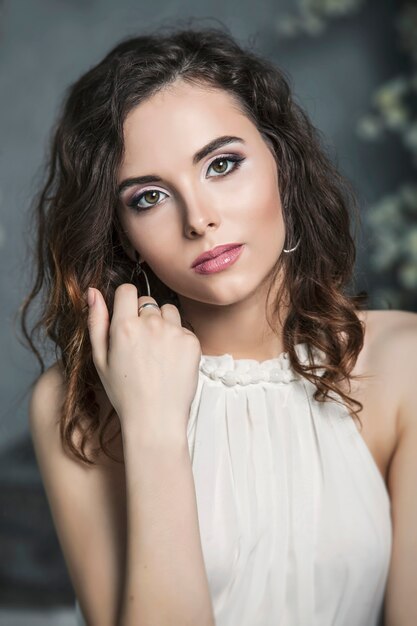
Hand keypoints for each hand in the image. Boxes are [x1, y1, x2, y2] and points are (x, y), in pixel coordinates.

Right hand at [87, 284, 200, 441]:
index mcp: (124, 326)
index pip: (127, 290)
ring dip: (163, 323)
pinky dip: (177, 339)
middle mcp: (150, 324)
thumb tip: (93, 291)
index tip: (126, 317)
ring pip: (168, 311)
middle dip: (143, 316)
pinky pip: (183, 328)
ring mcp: (174, 332)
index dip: (125, 302)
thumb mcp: (100, 359)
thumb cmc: (124, 392)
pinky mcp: (192, 342)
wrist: (155, 418)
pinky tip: (170, 361)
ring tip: (156, 352)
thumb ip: (96, 322)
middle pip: (148, 301)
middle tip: (141, 345)